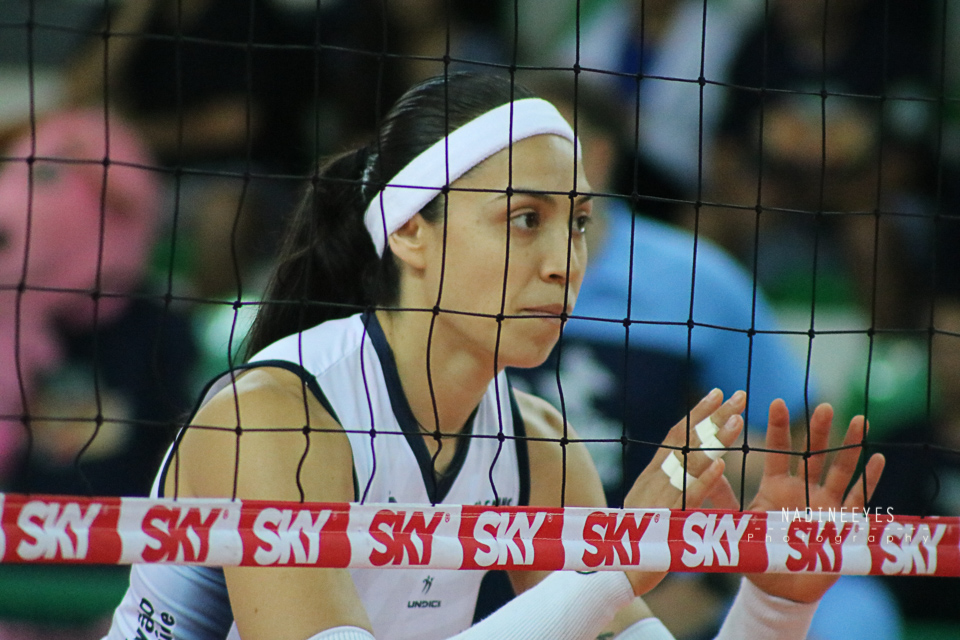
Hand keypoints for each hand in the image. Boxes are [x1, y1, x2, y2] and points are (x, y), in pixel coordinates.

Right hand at [621, 388, 745, 594]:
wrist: (612, 574)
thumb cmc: (636, 543)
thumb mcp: (652, 508)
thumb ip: (669, 489)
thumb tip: (690, 470)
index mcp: (650, 476)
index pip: (676, 437)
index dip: (697, 414)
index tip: (717, 394)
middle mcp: (652, 481)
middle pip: (684, 441)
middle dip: (712, 416)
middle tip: (738, 394)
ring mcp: (657, 499)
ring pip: (688, 463)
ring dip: (714, 440)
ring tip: (737, 420)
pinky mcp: (663, 521)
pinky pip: (686, 498)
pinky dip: (703, 480)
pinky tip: (722, 465)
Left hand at [712, 399, 884, 602]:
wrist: (781, 589)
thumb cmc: (758, 553)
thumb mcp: (737, 524)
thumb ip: (721, 498)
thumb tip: (695, 473)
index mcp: (776, 487)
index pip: (778, 453)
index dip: (779, 429)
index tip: (777, 402)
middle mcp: (802, 490)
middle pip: (813, 455)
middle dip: (819, 432)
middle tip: (824, 406)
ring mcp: (826, 505)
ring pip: (840, 470)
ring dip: (850, 447)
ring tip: (859, 421)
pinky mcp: (843, 523)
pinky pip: (859, 498)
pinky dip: (869, 479)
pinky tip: (877, 458)